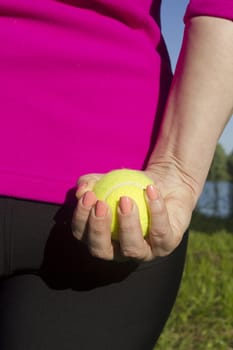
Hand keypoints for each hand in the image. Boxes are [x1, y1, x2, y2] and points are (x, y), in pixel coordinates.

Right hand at [71, 166, 195, 260]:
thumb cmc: (131, 184)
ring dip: (126, 224)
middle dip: (98, 229)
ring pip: (132, 249)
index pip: (82, 235)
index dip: (81, 218)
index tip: (88, 196)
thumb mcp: (109, 179)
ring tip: (125, 198)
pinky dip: (155, 210)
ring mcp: (144, 252)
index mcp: (101, 237)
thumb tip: (81, 190)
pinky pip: (160, 231)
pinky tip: (150, 190)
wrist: (165, 183)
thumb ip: (92, 182)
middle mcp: (119, 251)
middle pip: (102, 250)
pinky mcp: (166, 245)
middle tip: (101, 203)